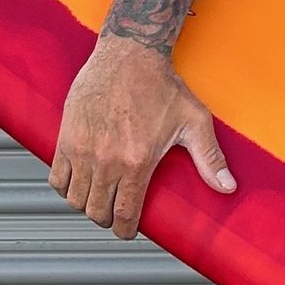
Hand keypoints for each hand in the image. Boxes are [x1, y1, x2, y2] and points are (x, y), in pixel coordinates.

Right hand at [47, 32, 234, 237]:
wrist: (128, 54)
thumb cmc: (162, 85)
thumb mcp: (194, 121)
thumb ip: (210, 158)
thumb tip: (228, 187)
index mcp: (137, 162)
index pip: (124, 215)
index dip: (126, 230)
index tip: (128, 229)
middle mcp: (106, 160)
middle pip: (96, 212)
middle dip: (107, 219)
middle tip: (115, 212)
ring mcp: (82, 149)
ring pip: (75, 199)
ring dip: (86, 204)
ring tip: (98, 197)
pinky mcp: (66, 137)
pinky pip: (56, 177)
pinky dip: (65, 186)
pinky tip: (78, 182)